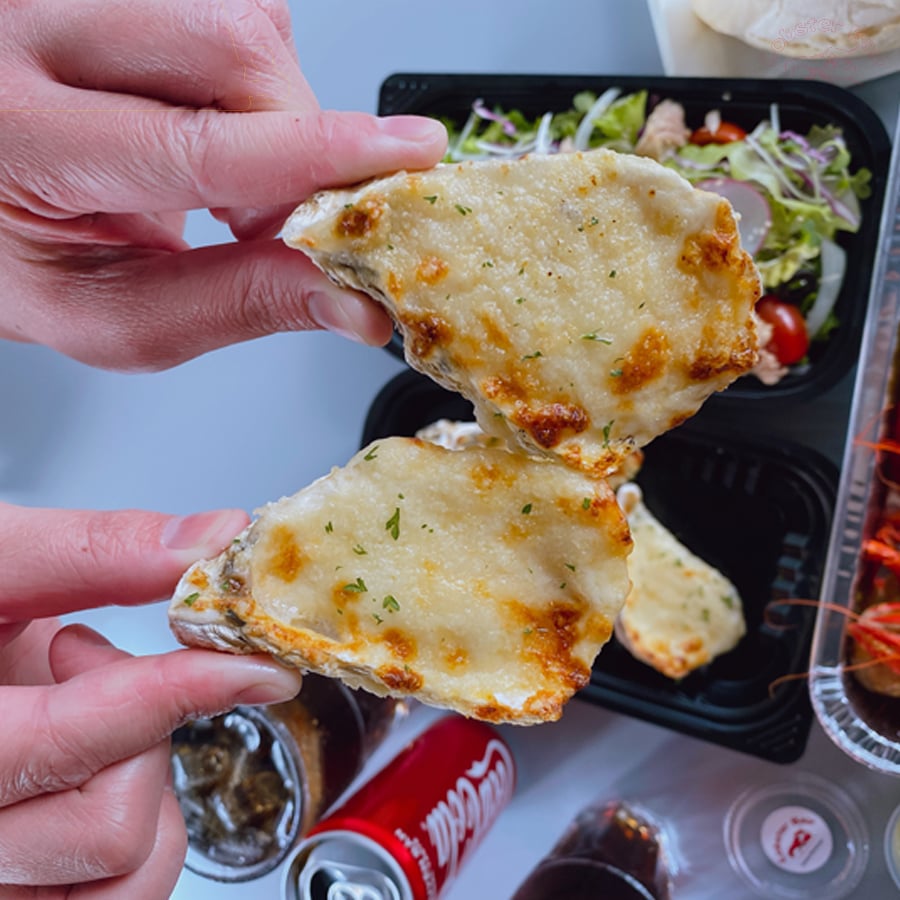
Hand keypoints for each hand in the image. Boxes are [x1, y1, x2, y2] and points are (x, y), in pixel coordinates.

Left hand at [0, 0, 446, 370]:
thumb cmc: (26, 261)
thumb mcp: (114, 314)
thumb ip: (235, 306)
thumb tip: (349, 302)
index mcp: (20, 140)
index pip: (190, 142)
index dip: (310, 155)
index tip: (401, 161)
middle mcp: (32, 37)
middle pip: (231, 43)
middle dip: (297, 139)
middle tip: (270, 220)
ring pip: (243, 18)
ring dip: (278, 115)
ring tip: (228, 182)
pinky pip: (235, 11)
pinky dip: (259, 87)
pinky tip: (216, 131)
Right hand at [0, 503, 302, 894]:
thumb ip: (94, 552)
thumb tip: (210, 542)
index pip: (65, 745)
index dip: (174, 695)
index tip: (251, 665)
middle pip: (109, 828)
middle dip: (143, 729)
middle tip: (90, 661)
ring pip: (127, 872)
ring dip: (148, 784)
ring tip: (94, 716)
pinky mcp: (26, 884)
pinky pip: (123, 890)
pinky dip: (144, 829)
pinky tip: (104, 766)